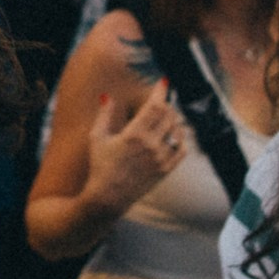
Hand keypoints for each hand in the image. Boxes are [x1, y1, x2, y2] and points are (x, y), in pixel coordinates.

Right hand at [82, 82, 187, 217]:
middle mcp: (150, 146)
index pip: (155, 106)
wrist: (108, 197)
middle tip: (161, 100)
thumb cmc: (100, 166)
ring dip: (173, 119)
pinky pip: (181, 150)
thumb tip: (106, 96)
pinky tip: (173, 135)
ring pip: (176, 131)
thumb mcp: (97, 138)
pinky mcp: (165, 170)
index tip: (164, 81)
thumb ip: (104, 115)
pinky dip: (180, 139)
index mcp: (134, 135)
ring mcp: (160, 159)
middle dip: (166, 103)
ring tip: (166, 116)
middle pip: (168, 115)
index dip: (161, 91)